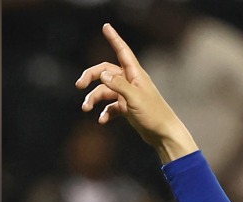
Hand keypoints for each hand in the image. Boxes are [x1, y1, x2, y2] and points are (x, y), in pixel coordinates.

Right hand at [75, 23, 197, 163]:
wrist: (163, 135)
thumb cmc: (153, 114)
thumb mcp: (134, 98)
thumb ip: (118, 85)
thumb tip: (102, 74)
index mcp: (135, 74)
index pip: (122, 51)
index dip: (114, 38)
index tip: (106, 27)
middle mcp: (130, 82)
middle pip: (106, 72)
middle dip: (91, 76)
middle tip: (79, 85)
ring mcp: (128, 95)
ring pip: (105, 91)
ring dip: (94, 98)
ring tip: (86, 108)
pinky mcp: (127, 108)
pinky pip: (110, 107)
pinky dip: (104, 112)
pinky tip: (102, 120)